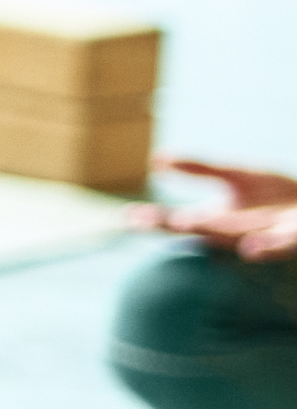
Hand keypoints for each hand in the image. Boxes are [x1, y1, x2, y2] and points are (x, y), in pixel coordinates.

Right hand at [143, 158, 296, 260]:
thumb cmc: (274, 196)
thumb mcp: (234, 176)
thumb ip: (199, 169)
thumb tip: (157, 159)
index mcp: (215, 219)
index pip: (177, 221)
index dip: (153, 221)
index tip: (128, 218)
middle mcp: (233, 232)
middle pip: (199, 229)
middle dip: (175, 225)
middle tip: (146, 220)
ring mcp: (262, 236)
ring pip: (233, 237)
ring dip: (210, 232)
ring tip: (183, 222)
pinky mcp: (291, 238)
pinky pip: (277, 246)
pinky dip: (264, 248)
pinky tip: (248, 249)